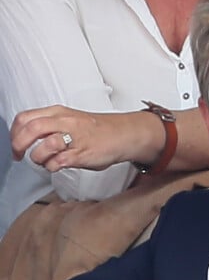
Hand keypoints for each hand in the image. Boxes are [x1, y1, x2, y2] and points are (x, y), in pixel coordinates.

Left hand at [10, 105, 164, 171]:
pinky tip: (57, 165)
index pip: (25, 118)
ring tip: (44, 161)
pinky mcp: (82, 154)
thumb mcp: (69, 119)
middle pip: (31, 129)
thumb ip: (48, 125)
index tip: (15, 144)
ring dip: (37, 158)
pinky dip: (52, 166)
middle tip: (19, 155)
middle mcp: (65, 122)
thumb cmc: (96, 130)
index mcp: (58, 112)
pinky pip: (58, 162)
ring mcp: (74, 138)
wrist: (123, 134)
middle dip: (19, 144)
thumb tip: (25, 135)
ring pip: (43, 146)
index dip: (14, 133)